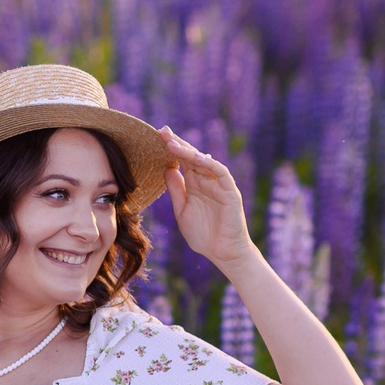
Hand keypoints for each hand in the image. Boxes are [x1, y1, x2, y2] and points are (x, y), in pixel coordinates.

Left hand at [159, 128, 254, 270]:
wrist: (222, 254)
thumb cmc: (204, 236)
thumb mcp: (182, 211)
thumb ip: (176, 190)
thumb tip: (167, 168)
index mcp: (195, 185)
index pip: (182, 162)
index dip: (170, 149)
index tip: (155, 137)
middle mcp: (207, 181)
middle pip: (191, 157)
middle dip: (177, 143)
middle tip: (161, 131)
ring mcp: (219, 185)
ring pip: (204, 162)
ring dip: (188, 151)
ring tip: (172, 143)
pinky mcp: (230, 192)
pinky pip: (220, 172)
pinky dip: (208, 163)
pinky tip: (195, 157)